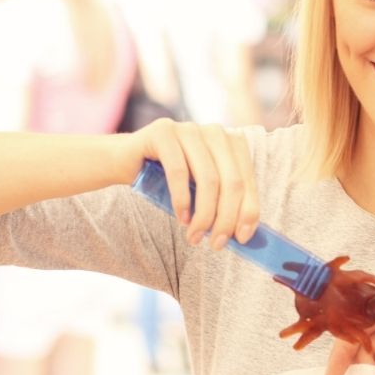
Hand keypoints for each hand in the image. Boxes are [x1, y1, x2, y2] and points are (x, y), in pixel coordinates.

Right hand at [131, 118, 258, 249]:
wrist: (126, 162)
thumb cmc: (169, 180)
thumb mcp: (202, 192)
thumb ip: (224, 204)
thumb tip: (245, 236)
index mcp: (231, 143)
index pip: (247, 180)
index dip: (248, 212)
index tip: (242, 239)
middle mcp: (215, 131)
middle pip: (232, 182)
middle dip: (226, 219)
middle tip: (216, 245)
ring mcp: (189, 129)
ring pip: (208, 179)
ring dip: (203, 215)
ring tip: (194, 237)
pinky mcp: (163, 131)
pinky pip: (179, 172)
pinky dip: (182, 200)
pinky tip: (181, 218)